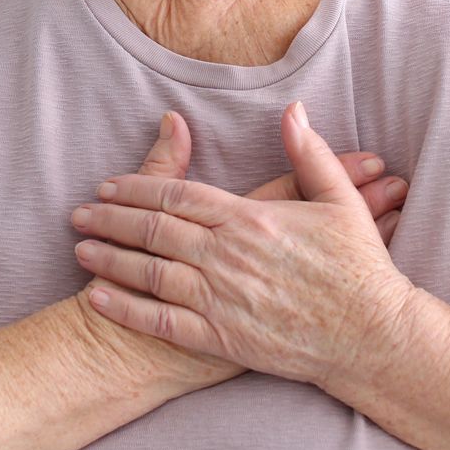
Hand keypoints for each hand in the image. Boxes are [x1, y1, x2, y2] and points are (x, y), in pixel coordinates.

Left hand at [72, 102, 416, 390]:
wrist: (371, 336)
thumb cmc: (358, 268)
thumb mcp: (339, 201)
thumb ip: (309, 153)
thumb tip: (292, 110)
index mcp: (251, 218)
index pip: (179, 194)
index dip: (138, 186)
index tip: (108, 184)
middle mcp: (228, 256)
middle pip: (154, 229)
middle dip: (111, 219)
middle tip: (78, 213)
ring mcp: (222, 298)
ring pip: (150, 273)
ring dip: (110, 259)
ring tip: (79, 250)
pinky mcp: (222, 338)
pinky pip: (162, 322)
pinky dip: (126, 309)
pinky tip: (98, 298)